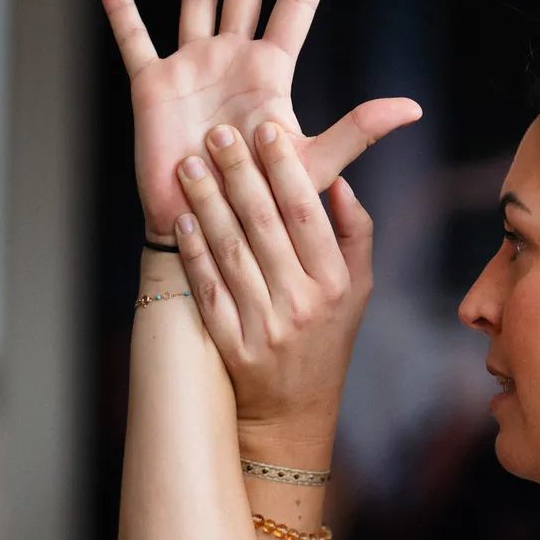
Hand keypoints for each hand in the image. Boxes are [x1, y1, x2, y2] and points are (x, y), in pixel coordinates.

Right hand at [101, 0, 419, 242]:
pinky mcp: (154, 87)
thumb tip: (413, 107)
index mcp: (271, 72)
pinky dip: (122, 12)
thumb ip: (358, 129)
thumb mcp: (312, 162)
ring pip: (198, 1)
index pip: (296, 2)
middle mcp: (232, 60)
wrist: (206, 228)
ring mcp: (192, 68)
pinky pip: (134, 41)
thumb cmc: (259, 204)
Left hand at [173, 122, 373, 458]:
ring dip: (207, 204)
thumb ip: (355, 235)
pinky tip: (181, 219)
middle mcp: (300, 303)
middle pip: (263, 225)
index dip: (284, 169)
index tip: (266, 129)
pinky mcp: (230, 343)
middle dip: (238, 173)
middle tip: (217, 132)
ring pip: (230, 251)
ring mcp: (263, 325)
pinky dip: (194, 251)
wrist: (292, 410)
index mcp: (334, 283)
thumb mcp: (357, 290)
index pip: (306, 214)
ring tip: (190, 166)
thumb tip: (341, 183)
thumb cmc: (326, 338)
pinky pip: (207, 287)